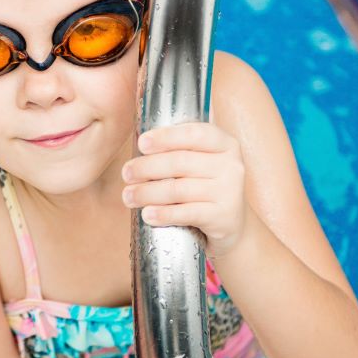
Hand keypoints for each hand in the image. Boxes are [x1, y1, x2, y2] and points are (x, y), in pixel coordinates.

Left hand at [121, 122, 248, 257]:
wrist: (232, 223)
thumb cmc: (205, 185)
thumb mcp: (201, 162)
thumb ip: (178, 150)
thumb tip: (138, 146)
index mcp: (224, 144)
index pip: (194, 134)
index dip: (166, 137)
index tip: (141, 143)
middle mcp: (230, 165)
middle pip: (180, 162)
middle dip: (147, 167)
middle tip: (126, 174)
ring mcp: (229, 192)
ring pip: (179, 189)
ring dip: (147, 193)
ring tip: (128, 196)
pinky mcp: (222, 217)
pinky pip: (187, 213)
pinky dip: (163, 214)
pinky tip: (147, 214)